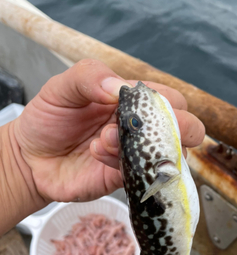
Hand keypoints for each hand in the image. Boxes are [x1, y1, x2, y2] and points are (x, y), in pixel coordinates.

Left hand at [13, 59, 204, 203]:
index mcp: (135, 102)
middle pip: (187, 130)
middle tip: (143, 128)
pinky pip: (142, 174)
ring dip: (143, 146)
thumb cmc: (50, 118)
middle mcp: (142, 129)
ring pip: (169, 156)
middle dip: (175, 130)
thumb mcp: (62, 87)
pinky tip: (97, 152)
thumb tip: (120, 86)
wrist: (31, 157)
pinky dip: (121, 162)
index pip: (173, 100)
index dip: (169, 103)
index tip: (140, 104)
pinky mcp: (126, 178)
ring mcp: (137, 155)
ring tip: (104, 139)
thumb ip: (90, 76)